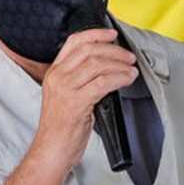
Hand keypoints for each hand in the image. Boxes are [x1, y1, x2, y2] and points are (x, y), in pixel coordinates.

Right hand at [30, 28, 137, 174]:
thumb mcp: (66, 96)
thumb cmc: (61, 128)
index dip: (95, 34)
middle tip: (128, 57)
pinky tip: (127, 79)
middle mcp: (58, 78)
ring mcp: (65, 89)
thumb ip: (80, 79)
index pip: (74, 42)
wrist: (51, 151)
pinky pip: (103, 82)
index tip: (112, 34)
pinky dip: (119, 78)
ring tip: (131, 69)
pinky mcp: (76, 103)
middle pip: (89, 50)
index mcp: (54, 73)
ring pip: (97, 64)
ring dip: (120, 64)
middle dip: (113, 50)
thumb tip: (106, 67)